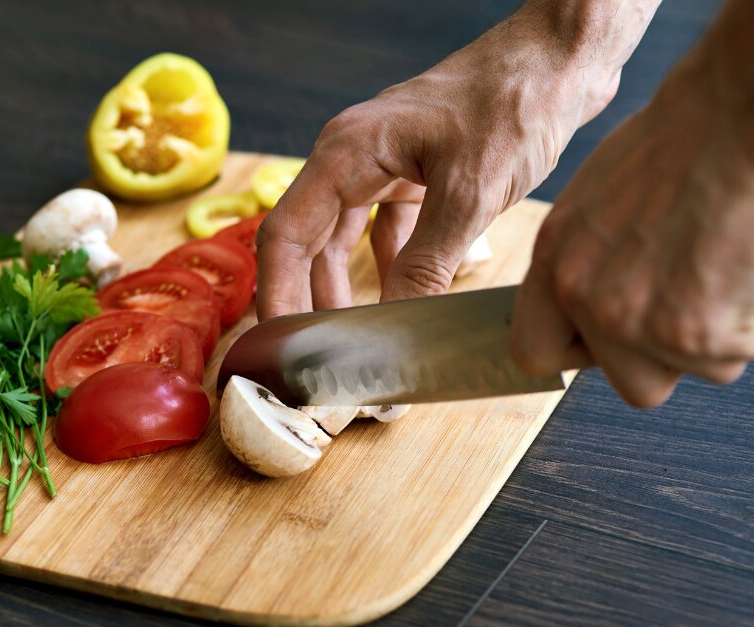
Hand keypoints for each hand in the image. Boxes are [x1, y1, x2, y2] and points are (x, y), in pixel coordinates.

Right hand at [256, 6, 622, 318]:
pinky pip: (383, 231)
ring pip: (341, 241)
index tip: (279, 347)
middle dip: (306, 300)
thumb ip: (425, 264)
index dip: (275, 295)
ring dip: (343, 288)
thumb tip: (393, 324)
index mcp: (347, 154)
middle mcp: (352, 159)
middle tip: (314, 355)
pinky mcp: (413, 174)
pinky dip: (388, 267)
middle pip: (306, 243)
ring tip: (352, 338)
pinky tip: (399, 300)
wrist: (563, 59)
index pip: (285, 235)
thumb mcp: (470, 194)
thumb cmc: (515, 101)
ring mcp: (382, 166)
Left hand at [510, 39, 753, 406]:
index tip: (604, 340)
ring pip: (687, 370)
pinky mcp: (695, 334)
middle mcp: (584, 298)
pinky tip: (738, 269)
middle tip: (685, 301)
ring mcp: (635, 321)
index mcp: (554, 261)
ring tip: (716, 268)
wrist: (735, 116)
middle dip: (660, 358)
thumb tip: (579, 310)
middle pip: (627, 383)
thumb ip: (581, 264)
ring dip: (709, 337)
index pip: (534, 351)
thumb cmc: (680, 145)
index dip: (578, 353)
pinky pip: (729, 356)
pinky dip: (744, 327)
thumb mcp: (596, 202)